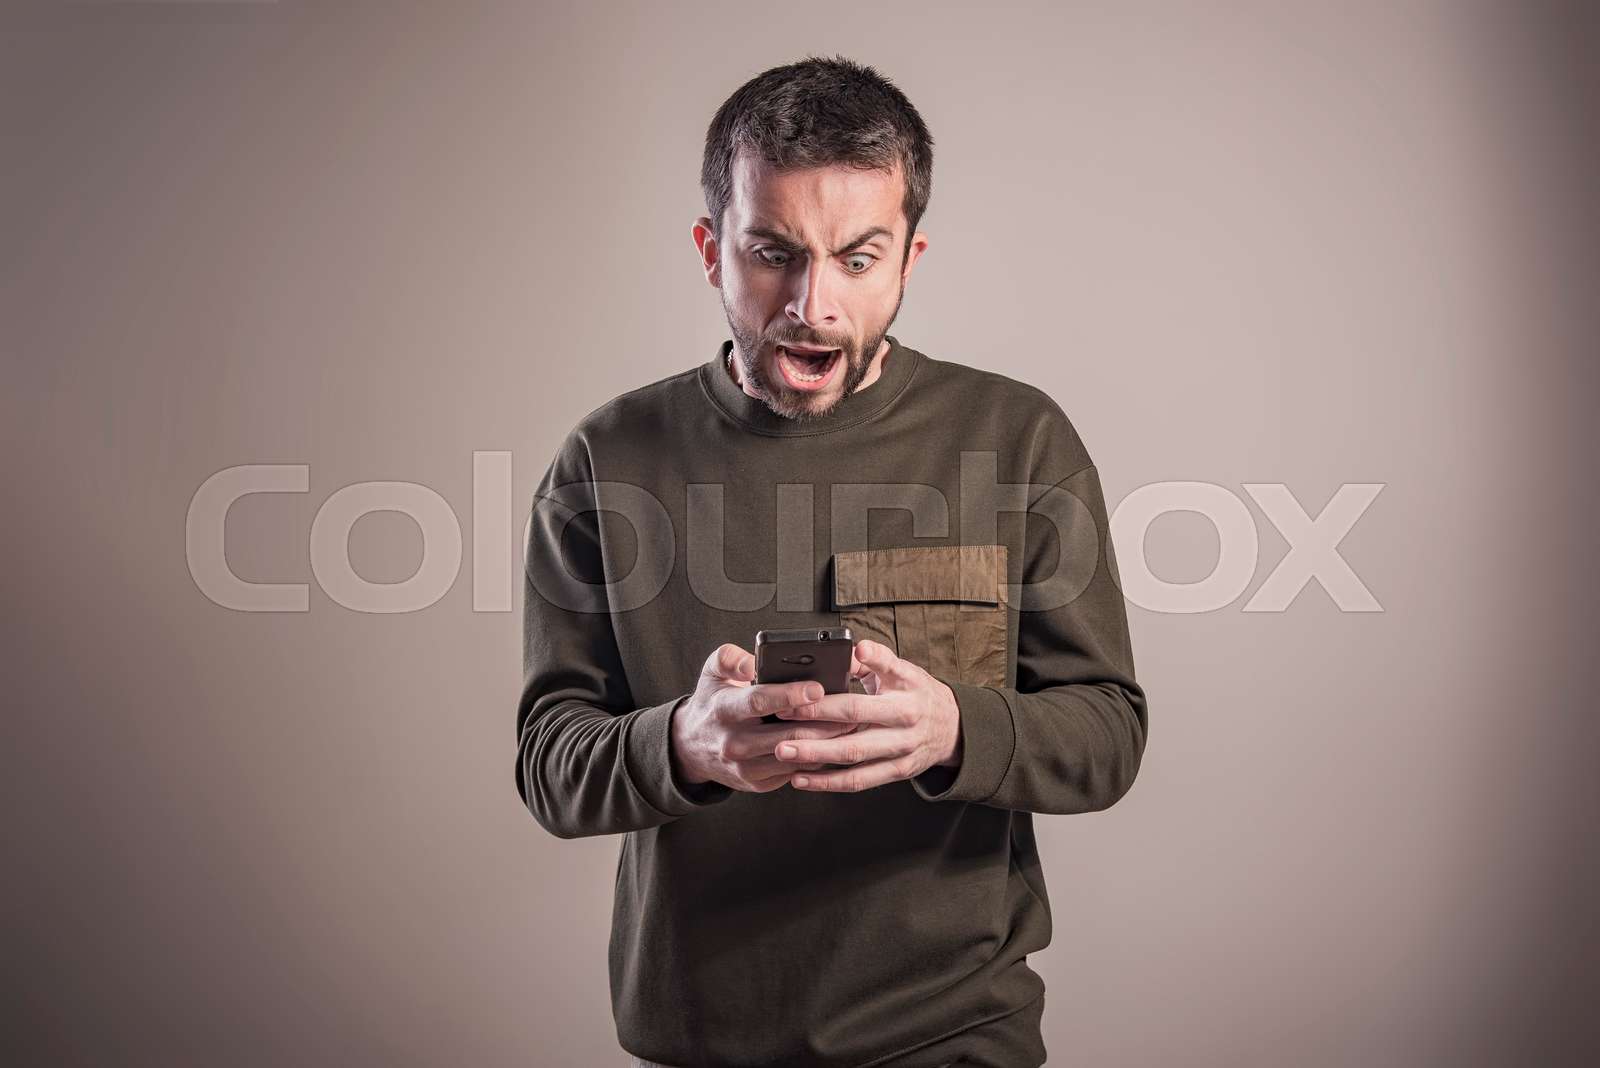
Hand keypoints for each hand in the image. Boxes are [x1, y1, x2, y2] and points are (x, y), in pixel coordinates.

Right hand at [670, 643, 861, 792]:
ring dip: (826, 742)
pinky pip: (796, 770)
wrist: (691, 746)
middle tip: (852, 709)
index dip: (791, 695)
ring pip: (797, 756)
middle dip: (824, 723)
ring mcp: (746, 767)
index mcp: (724, 710)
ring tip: (850, 724)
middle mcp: (734, 742)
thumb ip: (731, 657)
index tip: (818, 688)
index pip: (760, 702)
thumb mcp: (712, 671)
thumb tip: (753, 662)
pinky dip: (817, 756)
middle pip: (788, 735)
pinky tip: (832, 742)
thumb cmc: (712, 702)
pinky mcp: (758, 783)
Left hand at [771, 639, 962, 792]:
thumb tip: (847, 649)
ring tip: (784, 752)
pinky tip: (801, 779)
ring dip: (816, 757)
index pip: (870, 686)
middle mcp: (905, 722)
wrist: (953, 728)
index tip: (805, 688)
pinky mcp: (896, 772)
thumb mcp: (904, 670)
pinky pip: (859, 781)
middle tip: (783, 718)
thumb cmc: (918, 693)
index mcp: (906, 691)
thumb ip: (875, 660)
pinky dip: (828, 783)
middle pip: (855, 724)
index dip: (839, 688)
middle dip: (816, 722)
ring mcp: (901, 750)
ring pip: (853, 756)